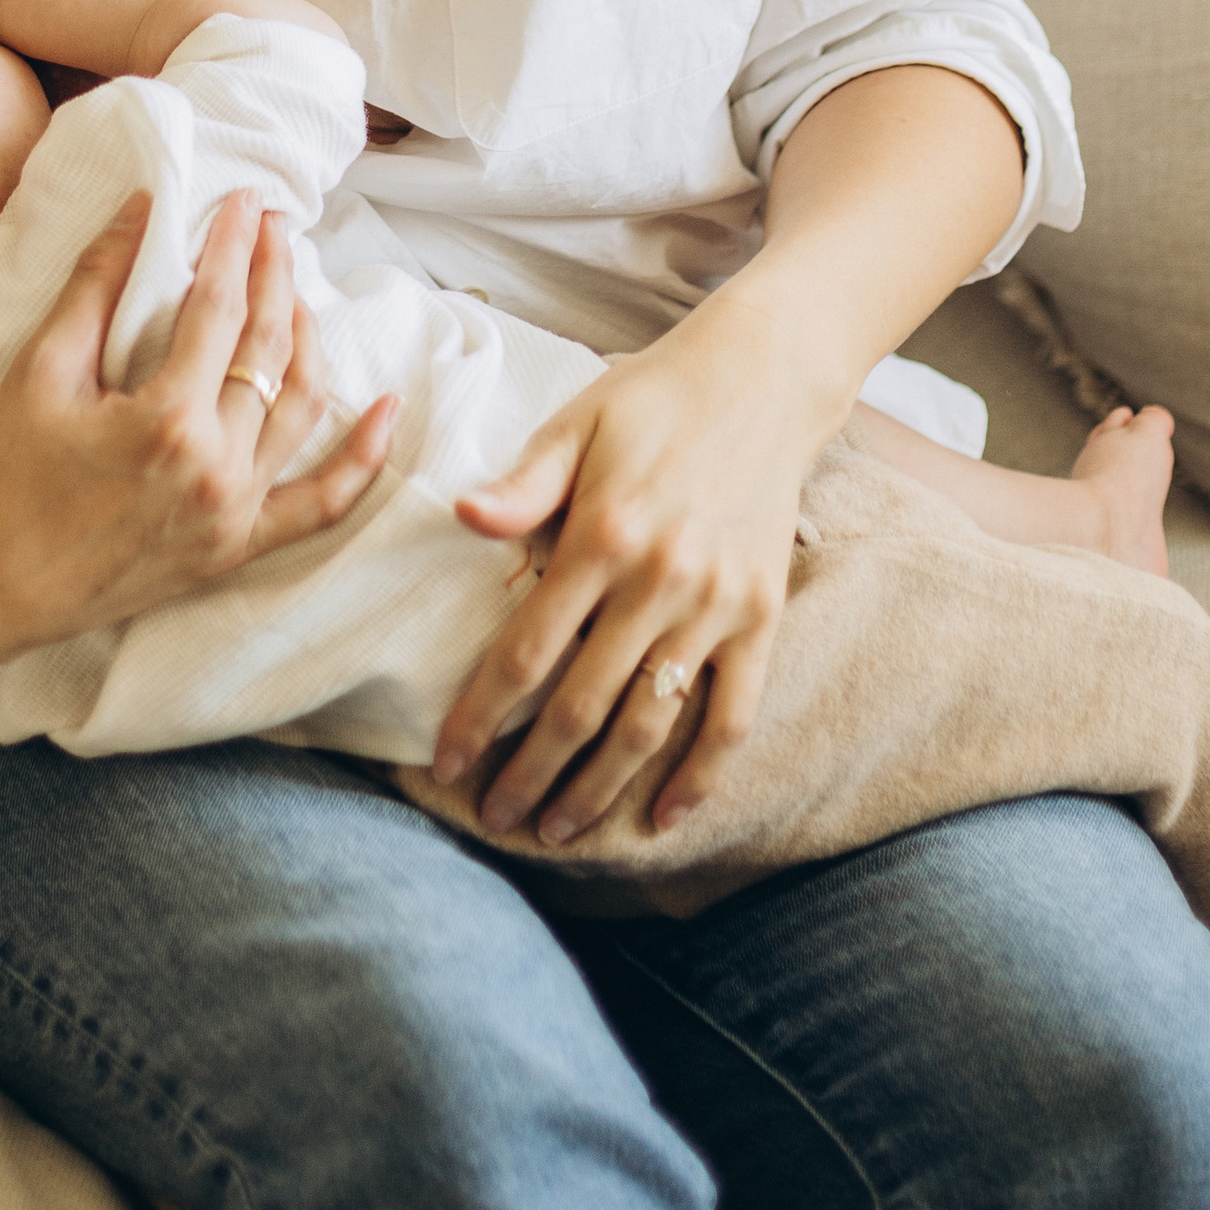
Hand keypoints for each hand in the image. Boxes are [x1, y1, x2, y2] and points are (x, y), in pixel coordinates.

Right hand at [0, 184, 399, 662]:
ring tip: (299, 286)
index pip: (220, 309)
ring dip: (310, 337)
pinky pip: (318, 507)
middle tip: (272, 224)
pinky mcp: (232, 550)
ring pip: (300, 409)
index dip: (234, 245)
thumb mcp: (40, 370)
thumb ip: (97, 283)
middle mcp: (214, 470)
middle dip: (274, 273)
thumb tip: (142, 207)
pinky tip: (386, 408)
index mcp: (164, 421)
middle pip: (268, 349)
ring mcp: (231, 516)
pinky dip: (360, 460)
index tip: (243, 200)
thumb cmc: (0, 475)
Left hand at [435, 284, 831, 842]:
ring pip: (649, 723)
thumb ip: (523, 486)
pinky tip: (662, 816)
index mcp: (601, 536)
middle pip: (581, 707)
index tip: (446, 763)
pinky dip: (700, 775)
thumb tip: (463, 518)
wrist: (762, 379)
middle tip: (494, 818)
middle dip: (530, 772)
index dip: (479, 716)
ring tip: (558, 831)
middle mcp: (658, 581)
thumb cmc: (650, 399)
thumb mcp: (575, 424)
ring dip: (600, 787)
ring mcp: (715, 606)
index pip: (525, 653)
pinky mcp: (761, 617)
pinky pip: (732, 715)